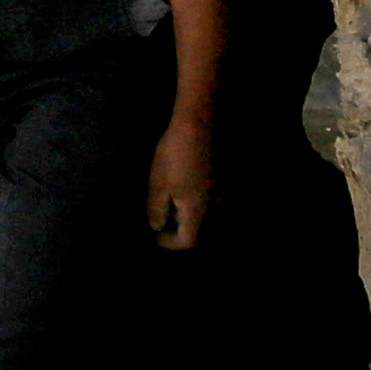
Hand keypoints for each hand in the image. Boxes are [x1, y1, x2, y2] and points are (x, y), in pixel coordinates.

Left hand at [145, 115, 212, 251]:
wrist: (194, 126)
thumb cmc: (173, 157)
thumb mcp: (158, 185)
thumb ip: (157, 210)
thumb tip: (157, 227)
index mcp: (196, 209)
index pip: (189, 240)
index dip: (171, 243)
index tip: (156, 236)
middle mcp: (210, 203)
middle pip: (196, 228)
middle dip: (176, 228)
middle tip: (159, 217)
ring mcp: (214, 190)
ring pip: (199, 213)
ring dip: (182, 214)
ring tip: (165, 200)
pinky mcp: (212, 177)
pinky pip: (202, 199)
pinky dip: (188, 201)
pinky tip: (175, 186)